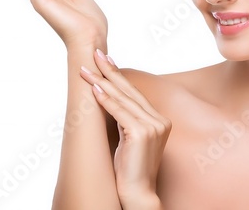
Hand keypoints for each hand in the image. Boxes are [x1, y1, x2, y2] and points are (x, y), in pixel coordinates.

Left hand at [80, 50, 170, 207]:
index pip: (135, 94)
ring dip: (103, 82)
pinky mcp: (142, 133)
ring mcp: (153, 126)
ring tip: (87, 69)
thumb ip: (127, 119)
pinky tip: (96, 88)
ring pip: (123, 99)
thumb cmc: (130, 169)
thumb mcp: (130, 138)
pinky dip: (106, 100)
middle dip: (110, 71)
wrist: (137, 193)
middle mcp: (160, 120)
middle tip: (96, 54)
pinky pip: (120, 113)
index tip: (107, 61)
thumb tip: (110, 97)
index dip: (119, 76)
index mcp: (160, 120)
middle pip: (130, 91)